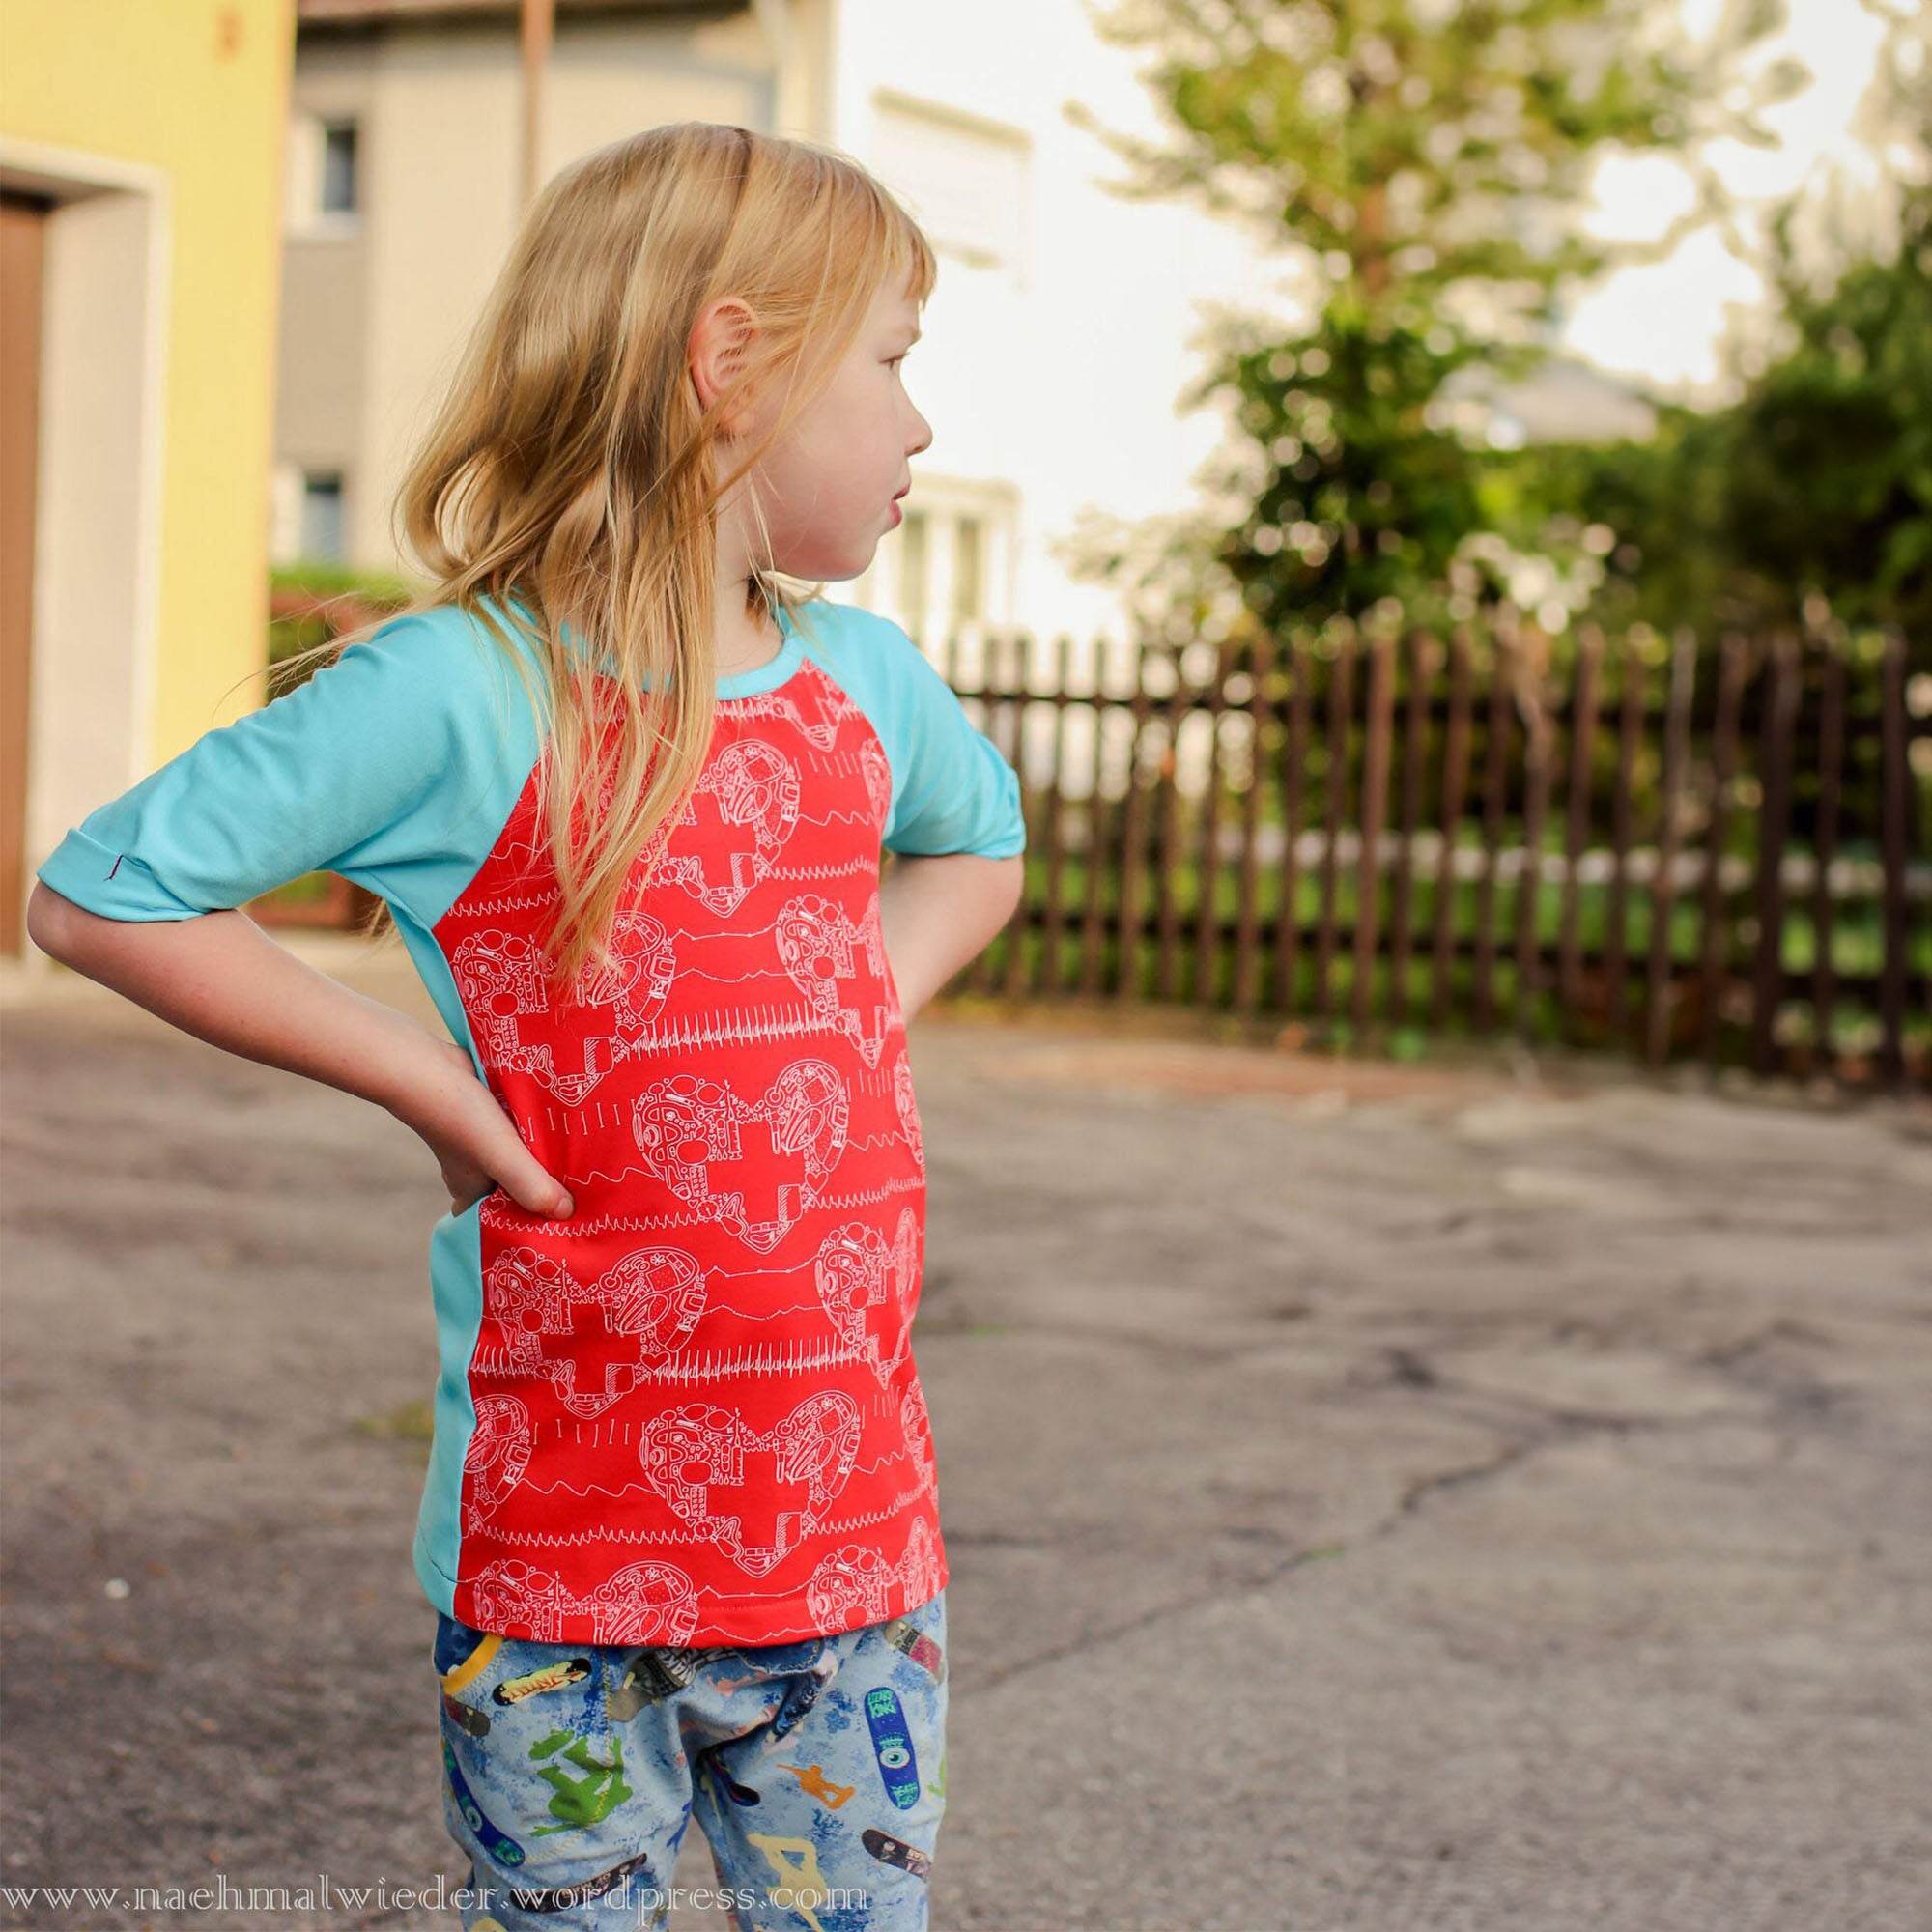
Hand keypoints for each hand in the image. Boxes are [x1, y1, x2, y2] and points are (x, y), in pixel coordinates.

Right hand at [396, 1036, 575, 1220]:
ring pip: (522, 1156)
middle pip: (517, 1188)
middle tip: (587, 1192)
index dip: (523, 1225)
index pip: (500, 1221)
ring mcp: (483, 1142)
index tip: (559, 1225)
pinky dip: (539, 1129)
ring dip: (546, 1156)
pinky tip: (572, 1127)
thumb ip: (532, 1187)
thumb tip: (567, 1213)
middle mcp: (477, 1170)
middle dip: (545, 1189)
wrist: (430, 1065)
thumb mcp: (502, 1157)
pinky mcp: (492, 1115)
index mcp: (472, 1192)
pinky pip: (522, 1129)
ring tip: (590, 1161)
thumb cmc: (460, 1117)